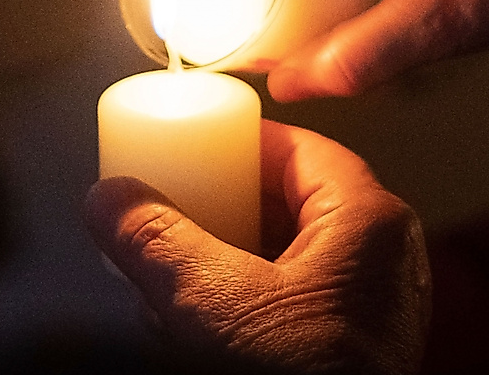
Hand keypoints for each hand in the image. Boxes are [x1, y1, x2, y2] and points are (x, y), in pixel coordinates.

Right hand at [83, 120, 430, 373]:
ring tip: (166, 277)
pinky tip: (192, 328)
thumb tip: (109, 200)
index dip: (234, 143)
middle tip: (167, 211)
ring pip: (281, 255)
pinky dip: (239, 304)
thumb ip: (158, 244)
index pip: (295, 148)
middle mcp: (379, 256)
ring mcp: (367, 304)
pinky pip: (289, 300)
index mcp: (369, 220)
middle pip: (283, 201)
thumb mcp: (218, 305)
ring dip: (219, 263)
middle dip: (215, 212)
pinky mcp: (346, 345)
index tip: (187, 145)